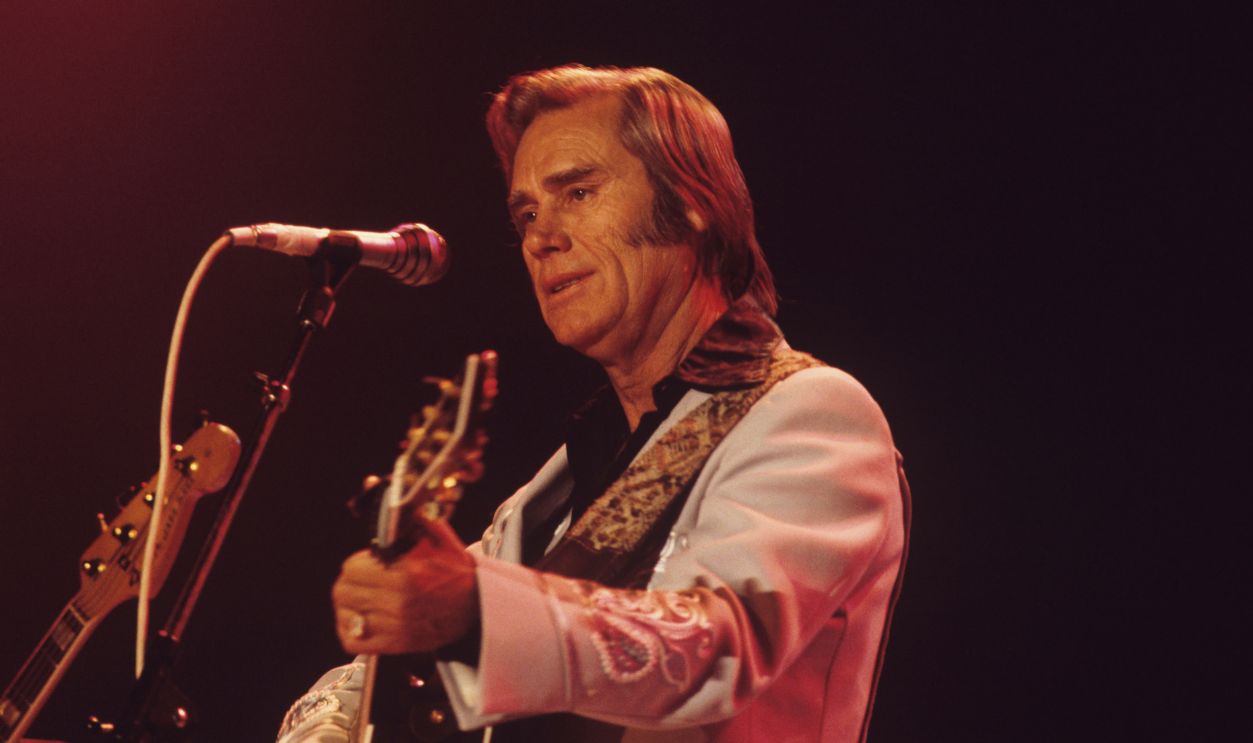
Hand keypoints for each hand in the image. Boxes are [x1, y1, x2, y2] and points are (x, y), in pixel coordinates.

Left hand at [332, 518, 477, 654]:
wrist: (478, 607)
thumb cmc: (458, 574)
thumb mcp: (442, 540)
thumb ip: (418, 520)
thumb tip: (402, 505)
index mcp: (405, 573)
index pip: (352, 568)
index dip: (356, 564)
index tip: (365, 564)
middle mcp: (396, 601)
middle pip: (343, 592)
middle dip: (350, 584)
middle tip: (361, 582)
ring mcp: (394, 626)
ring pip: (345, 616)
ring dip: (348, 607)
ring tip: (361, 602)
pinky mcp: (394, 644)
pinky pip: (353, 641)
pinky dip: (351, 631)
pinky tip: (362, 621)